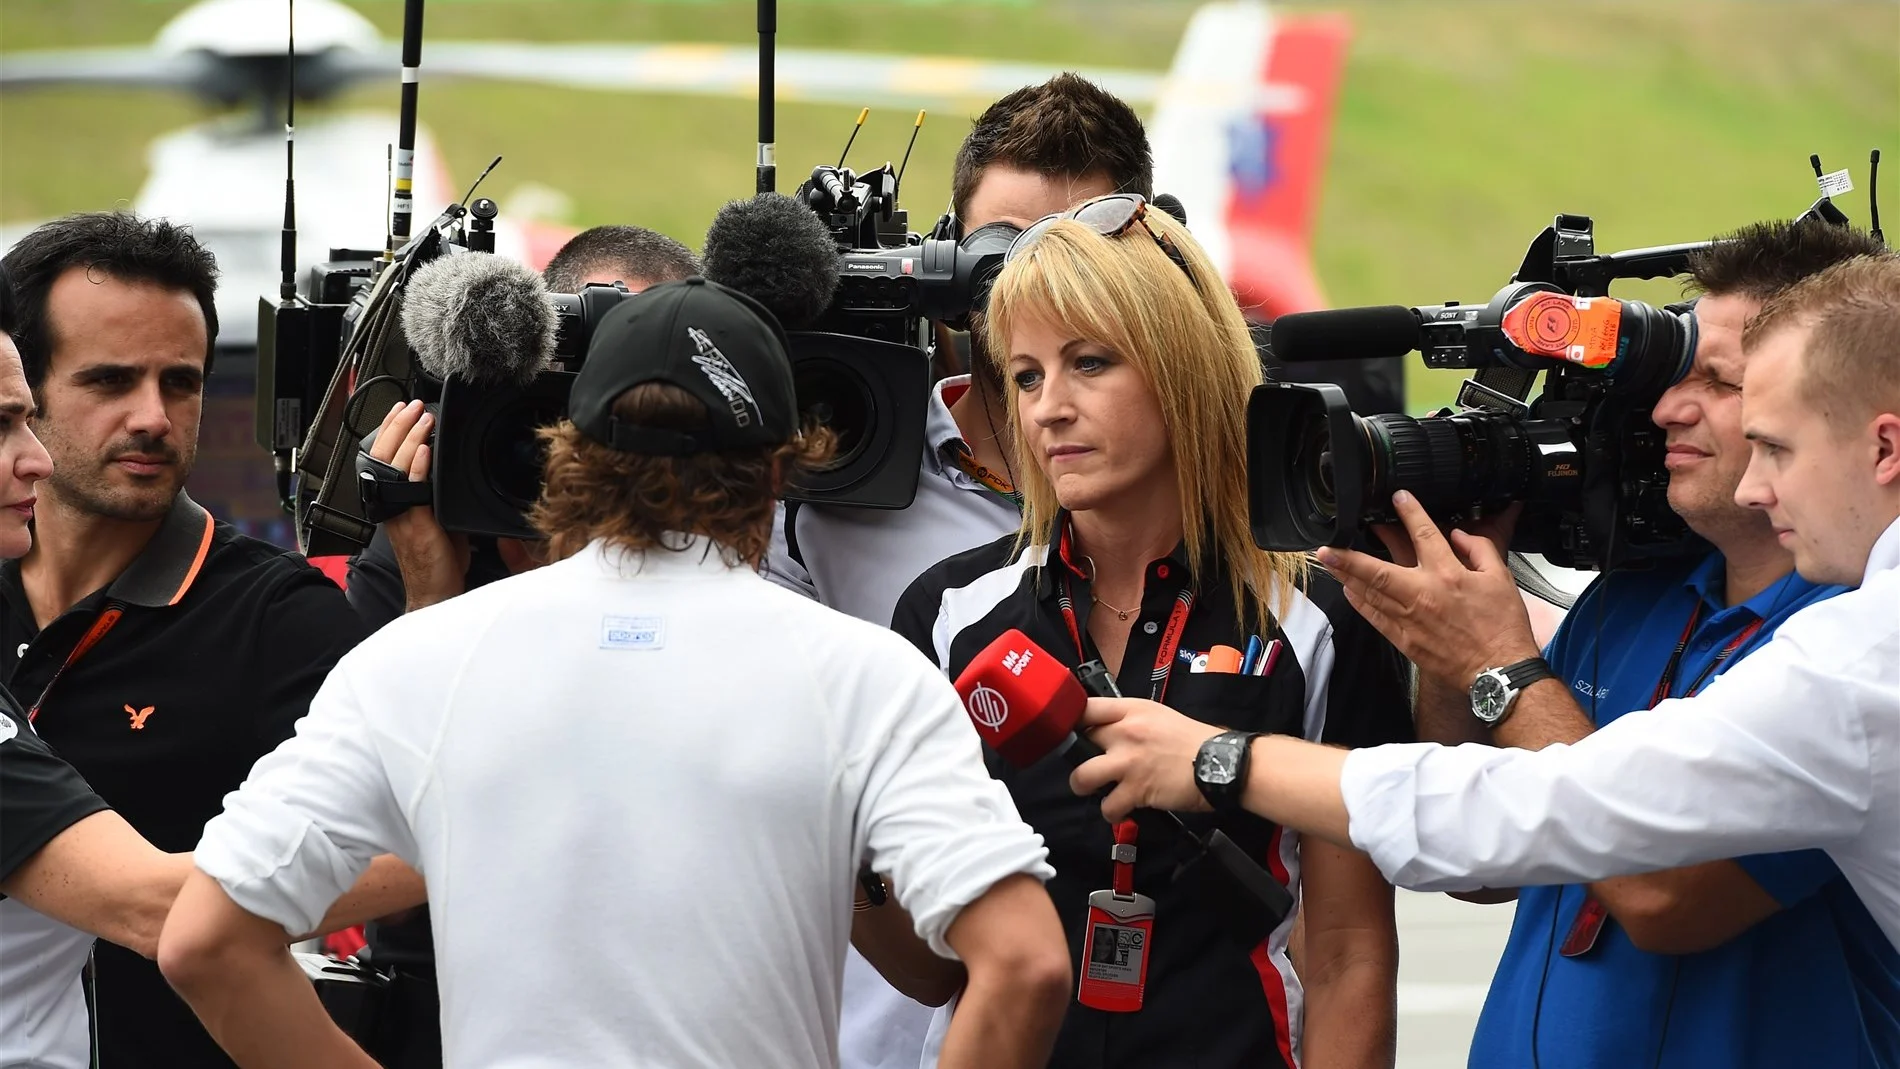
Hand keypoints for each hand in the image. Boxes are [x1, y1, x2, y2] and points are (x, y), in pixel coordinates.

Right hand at [371, 400, 468, 610]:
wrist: (435, 592)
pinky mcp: (415, 523)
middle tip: (412, 406)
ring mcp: (401, 512)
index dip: (391, 431)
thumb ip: (438, 493)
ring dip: (410, 438)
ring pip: (395, 467)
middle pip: (384, 455)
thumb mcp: (437, 518)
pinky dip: (417, 466)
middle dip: (397, 426)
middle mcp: (391, 504)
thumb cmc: (438, 560)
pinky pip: (412, 489)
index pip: (384, 457)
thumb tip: (450, 469)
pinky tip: (425, 448)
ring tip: (422, 418)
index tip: (402, 411)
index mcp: (393, 500)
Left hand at [1068, 698, 1220, 822]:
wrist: (1220, 763)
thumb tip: (1108, 731)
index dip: (1071, 720)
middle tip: (1088, 763)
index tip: (1069, 731)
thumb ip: (1130, 720)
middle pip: (1077, 742)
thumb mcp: (1159, 715)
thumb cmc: (1193, 740)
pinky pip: (1107, 806)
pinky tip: (1121, 809)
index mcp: (1132, 710)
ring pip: (1081, 777)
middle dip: (1077, 756)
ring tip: (1096, 789)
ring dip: (1084, 786)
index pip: (1085, 708)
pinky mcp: (1136, 789)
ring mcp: (1128, 761)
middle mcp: (1125, 732)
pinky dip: (1112, 812)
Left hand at [1315, 491, 1539, 689]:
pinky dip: (1360, 604)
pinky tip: (1349, 593)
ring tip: (1330, 564)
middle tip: (1326, 548)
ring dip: (1348, 578)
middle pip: (1377, 570)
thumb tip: (1459, 535)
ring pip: (1370, 594)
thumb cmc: (1502, 626)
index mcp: (1448, 575)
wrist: (1499, 670)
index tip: (1398, 497)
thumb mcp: (1501, 579)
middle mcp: (1422, 595)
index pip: (1424, 534)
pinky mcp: (1405, 640)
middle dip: (1348, 558)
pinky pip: (1376, 618)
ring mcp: (1410, 619)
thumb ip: (1480, 550)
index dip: (1409, 513)